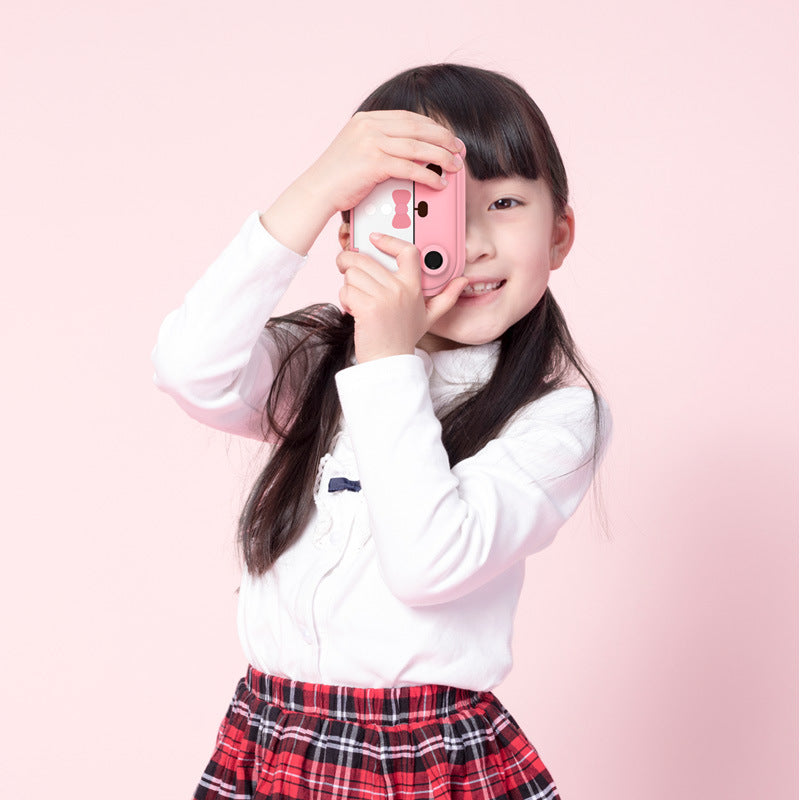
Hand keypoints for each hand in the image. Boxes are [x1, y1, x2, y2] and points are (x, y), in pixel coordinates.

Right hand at [260, 111, 464, 255]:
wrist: (317, 191)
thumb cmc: (337, 178)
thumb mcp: (357, 150)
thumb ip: (379, 144)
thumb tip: (408, 151)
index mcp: (367, 119)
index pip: (409, 118)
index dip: (433, 128)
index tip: (447, 138)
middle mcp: (369, 126)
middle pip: (417, 128)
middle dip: (443, 139)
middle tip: (459, 150)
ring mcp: (371, 142)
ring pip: (417, 146)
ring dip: (441, 157)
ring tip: (455, 166)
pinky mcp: (373, 162)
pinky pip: (410, 167)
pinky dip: (428, 175)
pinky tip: (439, 182)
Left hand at [336, 232, 468, 362]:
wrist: (389, 361)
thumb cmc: (404, 337)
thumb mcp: (429, 316)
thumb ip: (446, 297)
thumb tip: (462, 282)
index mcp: (414, 286)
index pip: (407, 252)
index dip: (388, 240)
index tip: (374, 237)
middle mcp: (401, 289)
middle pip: (366, 259)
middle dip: (350, 263)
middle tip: (346, 269)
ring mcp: (385, 298)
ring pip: (352, 273)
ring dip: (349, 285)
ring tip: (357, 298)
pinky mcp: (368, 307)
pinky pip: (347, 290)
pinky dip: (345, 300)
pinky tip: (354, 310)